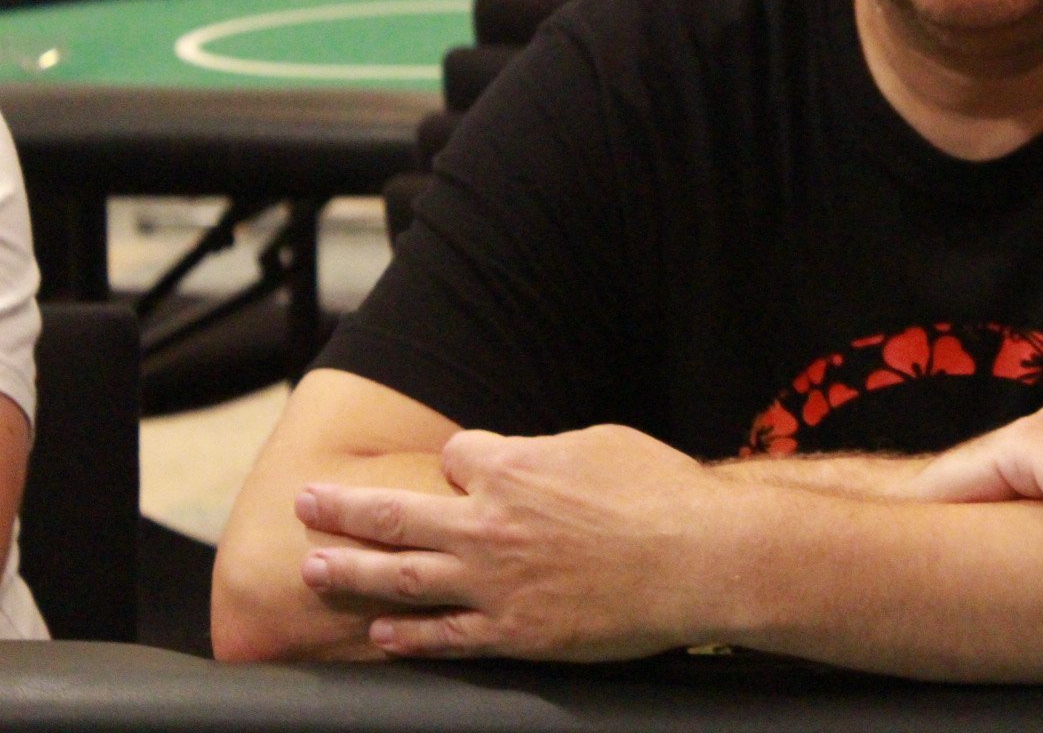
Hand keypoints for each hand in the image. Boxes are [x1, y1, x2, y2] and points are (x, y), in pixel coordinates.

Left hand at [295, 425, 718, 659]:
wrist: (698, 558)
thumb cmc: (661, 492)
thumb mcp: (602, 443)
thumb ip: (549, 454)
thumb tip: (529, 460)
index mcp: (512, 468)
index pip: (454, 456)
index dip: (457, 461)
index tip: (460, 467)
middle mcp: (489, 524)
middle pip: (396, 513)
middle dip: (343, 508)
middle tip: (307, 503)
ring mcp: (495, 583)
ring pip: (402, 578)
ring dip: (351, 571)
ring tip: (313, 568)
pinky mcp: (515, 632)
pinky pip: (445, 637)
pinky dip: (407, 637)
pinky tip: (380, 635)